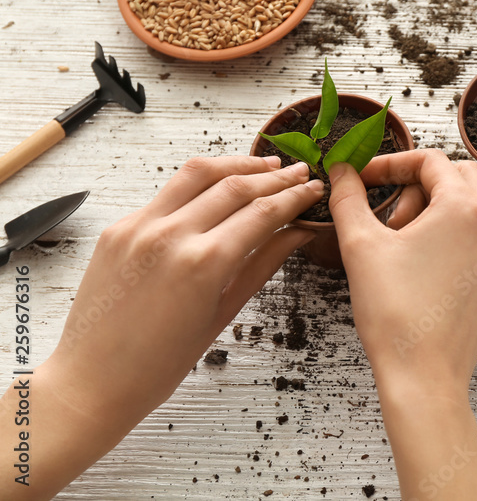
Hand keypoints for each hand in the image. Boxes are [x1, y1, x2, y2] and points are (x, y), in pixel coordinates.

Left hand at [1, 155, 322, 499]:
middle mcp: (170, 236)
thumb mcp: (223, 313)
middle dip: (273, 177)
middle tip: (298, 174)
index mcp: (203, 264)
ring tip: (264, 166)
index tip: (312, 189)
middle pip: (235, 186)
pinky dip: (198, 184)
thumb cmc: (158, 364)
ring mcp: (139, 227)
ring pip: (197, 173)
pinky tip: (217, 188)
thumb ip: (263, 264)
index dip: (294, 196)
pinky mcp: (118, 228)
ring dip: (236, 164)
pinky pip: (166, 193)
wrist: (93, 382)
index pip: (262, 212)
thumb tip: (297, 233)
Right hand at [327, 149, 476, 500]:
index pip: (431, 160)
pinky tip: (420, 271)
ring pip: (471, 210)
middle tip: (389, 216)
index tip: (363, 178)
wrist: (424, 378)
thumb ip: (348, 198)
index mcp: (464, 208)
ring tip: (401, 247)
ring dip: (435, 213)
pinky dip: (450, 240)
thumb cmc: (394, 314)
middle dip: (419, 185)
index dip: (391, 164)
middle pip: (459, 177)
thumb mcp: (360, 246)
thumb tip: (340, 170)